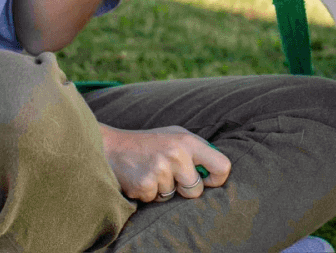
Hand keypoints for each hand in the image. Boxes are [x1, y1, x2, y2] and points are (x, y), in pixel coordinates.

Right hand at [100, 124, 230, 202]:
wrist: (113, 147)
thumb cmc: (150, 142)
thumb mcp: (176, 135)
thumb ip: (197, 149)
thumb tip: (217, 170)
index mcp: (189, 141)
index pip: (222, 165)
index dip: (218, 179)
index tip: (208, 180)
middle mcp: (177, 154)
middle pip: (197, 190)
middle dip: (185, 188)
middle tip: (171, 175)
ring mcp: (160, 170)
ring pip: (174, 196)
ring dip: (164, 189)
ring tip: (152, 170)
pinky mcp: (145, 185)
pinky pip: (156, 200)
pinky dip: (149, 193)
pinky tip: (141, 177)